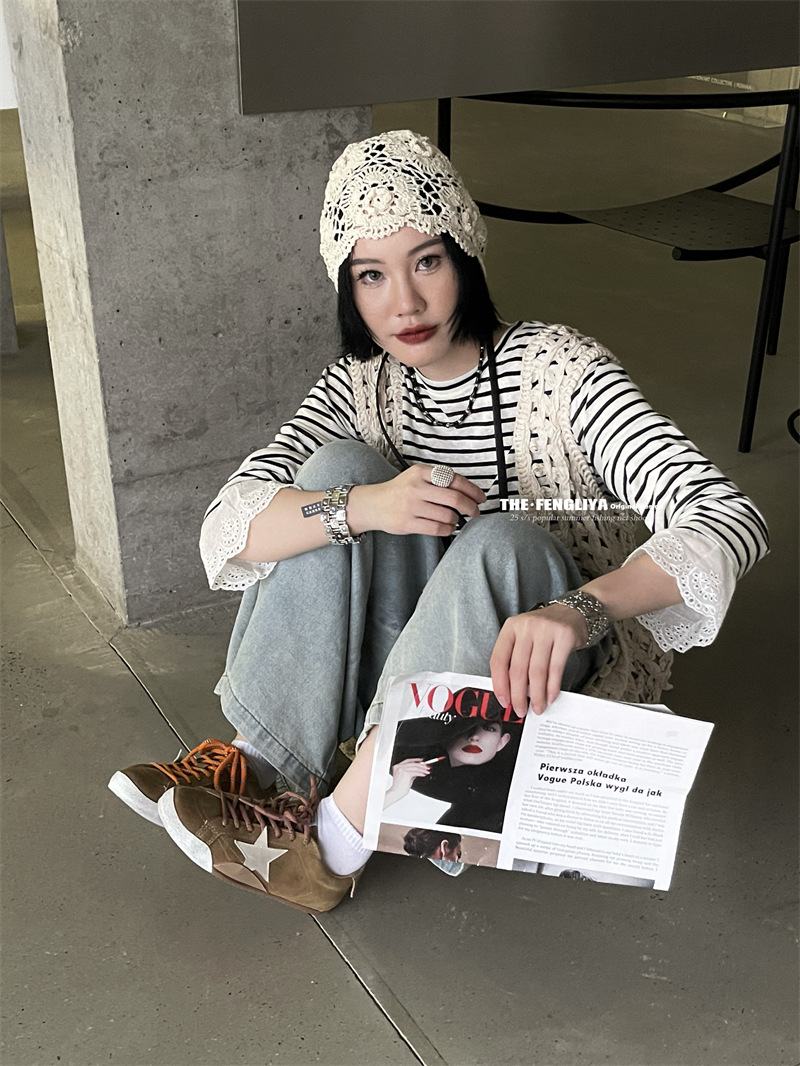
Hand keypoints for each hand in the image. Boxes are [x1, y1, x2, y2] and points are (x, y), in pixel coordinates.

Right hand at [348, 465, 484, 537]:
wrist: (373, 504)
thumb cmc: (398, 492)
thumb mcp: (416, 477)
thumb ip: (438, 480)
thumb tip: (468, 491)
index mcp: (420, 472)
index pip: (454, 479)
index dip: (472, 489)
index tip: (480, 497)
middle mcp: (416, 487)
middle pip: (454, 497)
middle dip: (470, 506)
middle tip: (475, 511)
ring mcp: (411, 506)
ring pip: (447, 515)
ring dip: (457, 520)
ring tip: (456, 520)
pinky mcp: (407, 523)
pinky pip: (437, 528)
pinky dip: (448, 529)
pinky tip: (448, 527)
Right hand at [384, 758, 432, 807]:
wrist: (396, 792)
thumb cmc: (400, 787)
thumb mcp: (406, 777)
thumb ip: (411, 772)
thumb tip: (419, 769)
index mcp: (397, 766)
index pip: (408, 760)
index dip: (416, 760)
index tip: (422, 760)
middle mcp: (399, 766)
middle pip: (413, 763)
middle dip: (422, 765)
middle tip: (427, 767)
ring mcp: (402, 769)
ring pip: (415, 767)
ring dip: (423, 769)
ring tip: (427, 771)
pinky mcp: (405, 773)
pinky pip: (415, 772)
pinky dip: (421, 773)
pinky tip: (424, 774)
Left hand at [490, 604, 588, 716]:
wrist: (572, 613)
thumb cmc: (544, 630)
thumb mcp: (524, 637)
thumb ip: (515, 659)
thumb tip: (511, 692)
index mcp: (510, 628)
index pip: (498, 660)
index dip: (500, 684)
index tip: (504, 701)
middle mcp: (526, 627)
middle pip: (518, 668)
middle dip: (518, 695)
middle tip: (520, 710)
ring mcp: (545, 630)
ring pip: (537, 671)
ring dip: (537, 695)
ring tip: (538, 707)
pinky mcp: (564, 636)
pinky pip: (556, 668)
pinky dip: (552, 687)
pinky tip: (550, 697)